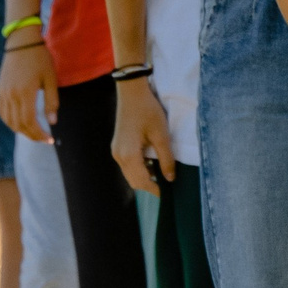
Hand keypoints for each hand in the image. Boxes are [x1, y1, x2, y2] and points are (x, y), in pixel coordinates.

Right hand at [0, 39, 59, 140]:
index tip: (49, 139)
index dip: (38, 134)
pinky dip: (10, 121)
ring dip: (20, 130)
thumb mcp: (51, 79)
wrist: (22, 42)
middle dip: (31, 135)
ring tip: (33, 132)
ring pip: (8, 120)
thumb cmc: (40, 58)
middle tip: (43, 139)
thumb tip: (52, 122)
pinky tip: (19, 122)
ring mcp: (3, 92)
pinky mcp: (0, 89)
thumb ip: (51, 102)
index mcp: (25, 92)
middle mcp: (11, 94)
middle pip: (18, 124)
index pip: (29, 122)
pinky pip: (2, 111)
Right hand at [111, 73, 174, 194]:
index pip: (142, 181)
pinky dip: (139, 169)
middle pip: (134, 181)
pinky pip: (128, 165)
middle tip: (167, 185)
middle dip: (149, 185)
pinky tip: (152, 163)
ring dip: (144, 177)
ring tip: (161, 173)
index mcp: (129, 155)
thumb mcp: (161, 135)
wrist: (132, 92)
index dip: (155, 190)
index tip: (168, 194)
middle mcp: (119, 156)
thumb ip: (166, 159)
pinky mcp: (117, 146)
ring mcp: (116, 151)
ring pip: (130, 174)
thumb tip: (170, 179)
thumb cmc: (148, 111)